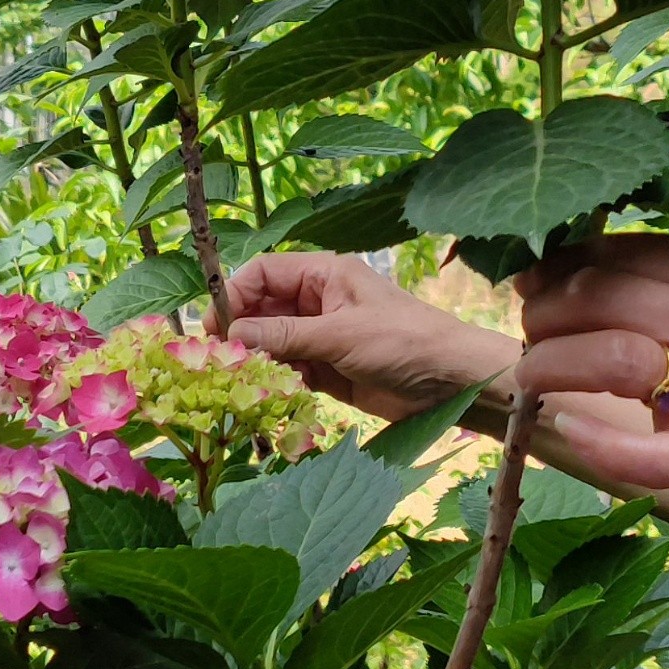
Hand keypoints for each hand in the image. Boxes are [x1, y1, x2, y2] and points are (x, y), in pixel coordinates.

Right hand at [223, 254, 518, 422]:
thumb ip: (285, 335)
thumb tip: (232, 335)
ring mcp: (323, 337)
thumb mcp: (341, 335)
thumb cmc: (406, 342)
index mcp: (325, 275)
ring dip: (257, 361)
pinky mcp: (329, 371)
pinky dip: (277, 382)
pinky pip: (290, 371)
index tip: (215, 328)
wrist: (454, 382)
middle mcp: (319, 301)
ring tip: (244, 382)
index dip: (234, 295)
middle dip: (242, 332)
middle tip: (222, 362)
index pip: (263, 273)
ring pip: (273, 343)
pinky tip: (271, 395)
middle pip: (262, 309)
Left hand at [511, 233, 668, 514]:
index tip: (533, 280)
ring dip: (549, 363)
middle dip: (544, 311)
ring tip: (533, 372)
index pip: (618, 253)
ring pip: (609, 357)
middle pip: (601, 297)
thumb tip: (564, 265)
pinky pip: (644, 452)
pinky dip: (597, 444)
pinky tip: (569, 429)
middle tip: (531, 328)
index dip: (559, 266)